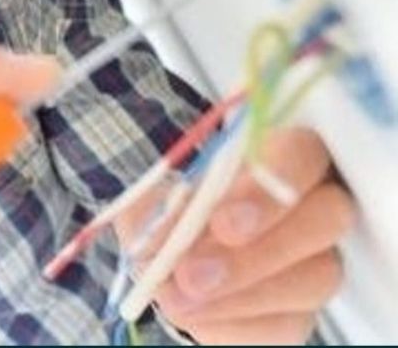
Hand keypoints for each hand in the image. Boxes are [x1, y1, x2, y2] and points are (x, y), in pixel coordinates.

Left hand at [117, 126, 355, 344]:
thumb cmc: (175, 211)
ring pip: (315, 278)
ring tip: (178, 297)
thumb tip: (161, 234)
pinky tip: (194, 316)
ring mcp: (317, 261)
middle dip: (258, 251)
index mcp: (283, 155)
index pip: (302, 155)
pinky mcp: (302, 312)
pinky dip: (233, 324)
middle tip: (193, 273)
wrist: (172, 258)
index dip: (268, 191)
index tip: (220, 222)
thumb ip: (157, 209)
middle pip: (326, 219)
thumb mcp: (154, 200)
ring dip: (240, 293)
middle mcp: (316, 204)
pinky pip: (288, 324)